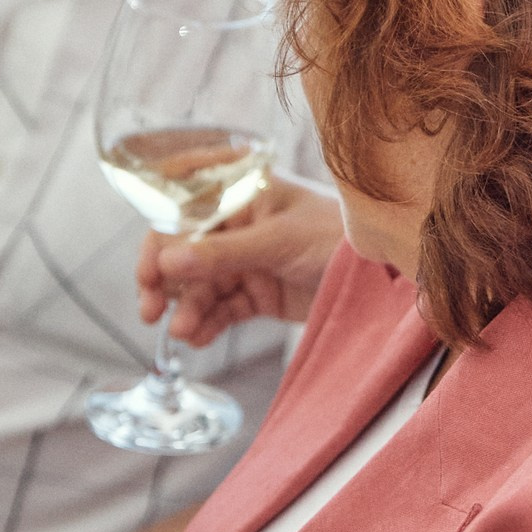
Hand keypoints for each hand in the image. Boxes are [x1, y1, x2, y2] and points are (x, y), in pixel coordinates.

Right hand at [139, 171, 342, 344]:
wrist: (383, 277)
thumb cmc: (338, 236)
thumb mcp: (278, 241)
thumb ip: (223, 254)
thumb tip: (168, 262)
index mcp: (241, 193)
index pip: (184, 209)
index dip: (159, 239)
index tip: (148, 271)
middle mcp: (238, 224)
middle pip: (184, 253)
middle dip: (165, 283)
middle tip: (151, 311)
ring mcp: (246, 260)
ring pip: (200, 286)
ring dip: (187, 309)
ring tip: (185, 332)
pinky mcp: (257, 292)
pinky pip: (221, 309)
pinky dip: (207, 323)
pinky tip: (198, 338)